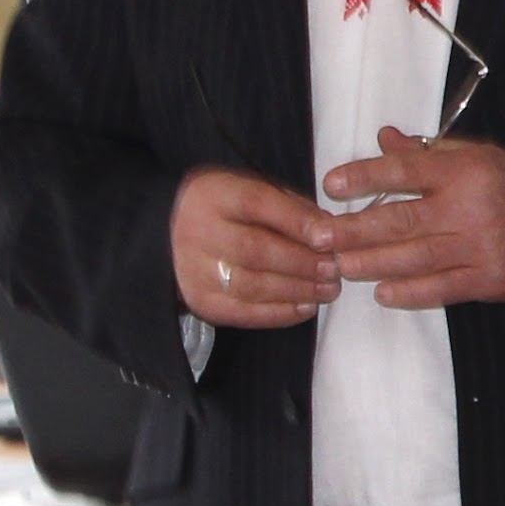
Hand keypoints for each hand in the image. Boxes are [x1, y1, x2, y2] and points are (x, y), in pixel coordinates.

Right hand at [173, 167, 339, 330]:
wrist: (170, 237)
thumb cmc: (227, 212)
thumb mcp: (251, 192)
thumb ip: (289, 206)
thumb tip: (330, 230)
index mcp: (213, 194)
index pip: (257, 204)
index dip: (297, 221)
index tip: (330, 235)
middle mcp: (197, 231)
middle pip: (255, 250)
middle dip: (302, 262)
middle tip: (335, 268)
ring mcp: (194, 270)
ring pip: (251, 285)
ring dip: (296, 290)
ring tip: (328, 289)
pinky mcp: (200, 301)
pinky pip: (242, 313)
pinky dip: (278, 313)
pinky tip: (305, 308)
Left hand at [319, 126, 504, 308]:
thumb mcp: (477, 157)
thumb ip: (427, 153)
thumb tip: (384, 138)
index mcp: (464, 171)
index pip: (405, 171)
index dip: (365, 177)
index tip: (331, 185)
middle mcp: (469, 208)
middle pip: (400, 220)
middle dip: (354, 230)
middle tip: (319, 237)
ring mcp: (478, 247)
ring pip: (414, 257)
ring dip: (372, 262)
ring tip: (341, 265)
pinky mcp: (486, 280)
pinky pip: (441, 289)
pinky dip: (409, 293)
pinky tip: (382, 293)